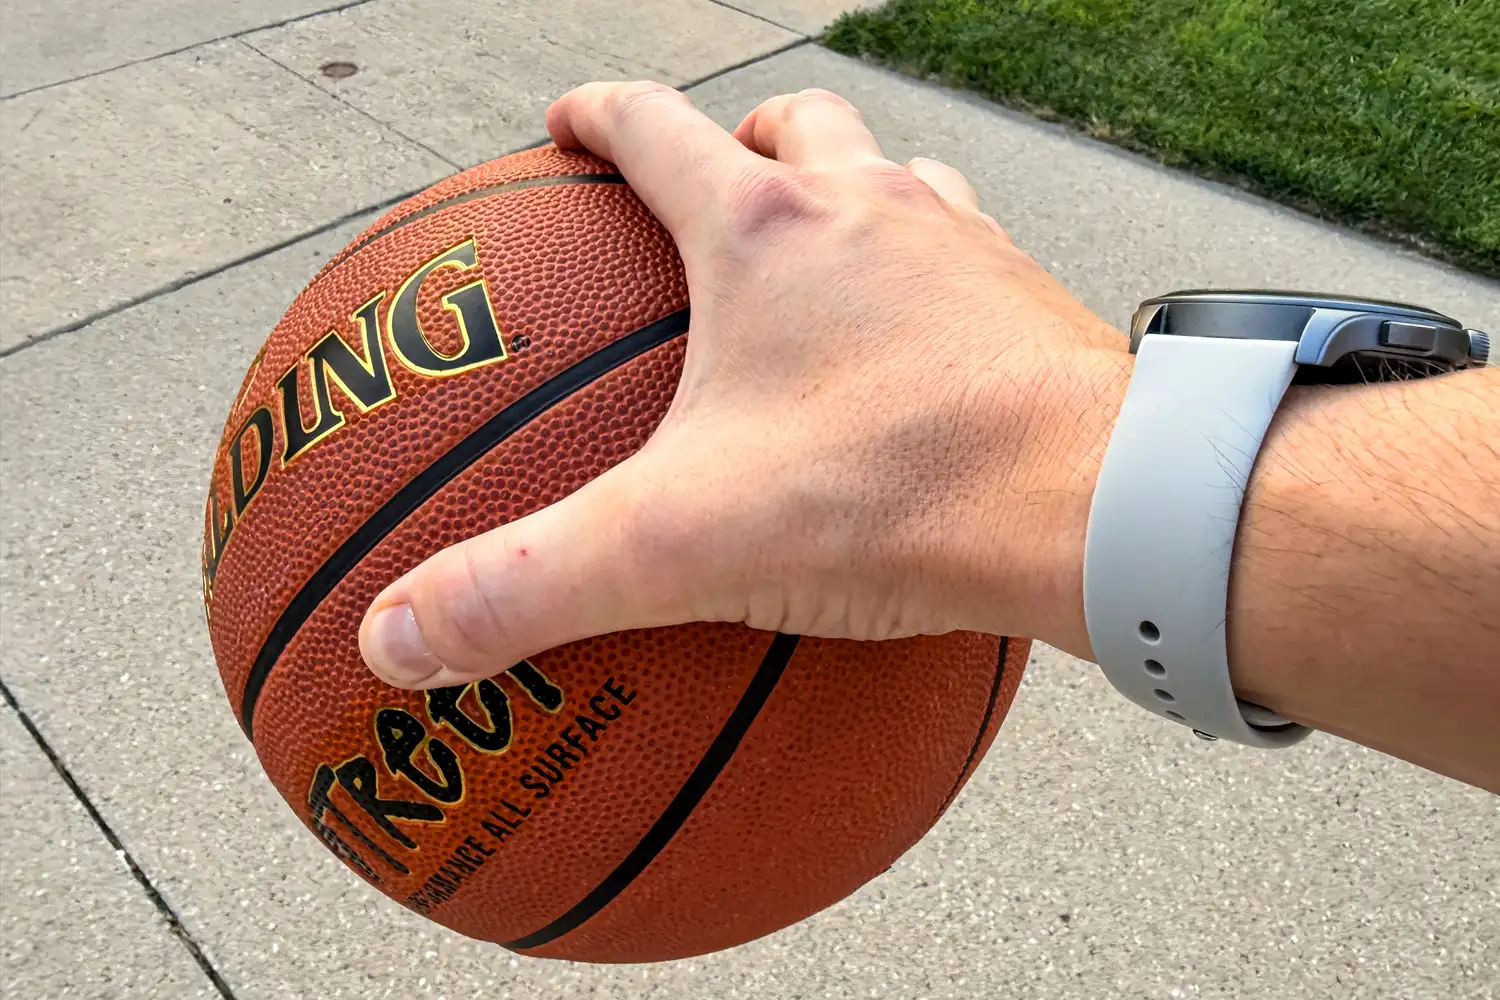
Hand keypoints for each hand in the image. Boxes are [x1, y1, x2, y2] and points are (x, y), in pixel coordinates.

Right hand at [359, 82, 1129, 690]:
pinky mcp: (1035, 312)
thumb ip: (526, 588)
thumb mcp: (679, 545)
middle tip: (705, 184)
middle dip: (740, 141)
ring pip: (899, 178)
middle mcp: (874, 207)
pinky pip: (975, 266)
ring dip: (853, 197)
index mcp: (770, 226)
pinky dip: (936, 283)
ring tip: (822, 259)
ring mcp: (968, 249)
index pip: (657, 127)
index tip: (569, 128)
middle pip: (796, 128)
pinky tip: (925, 357)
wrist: (1101, 501)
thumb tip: (390, 641)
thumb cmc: (893, 491)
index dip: (599, 118)